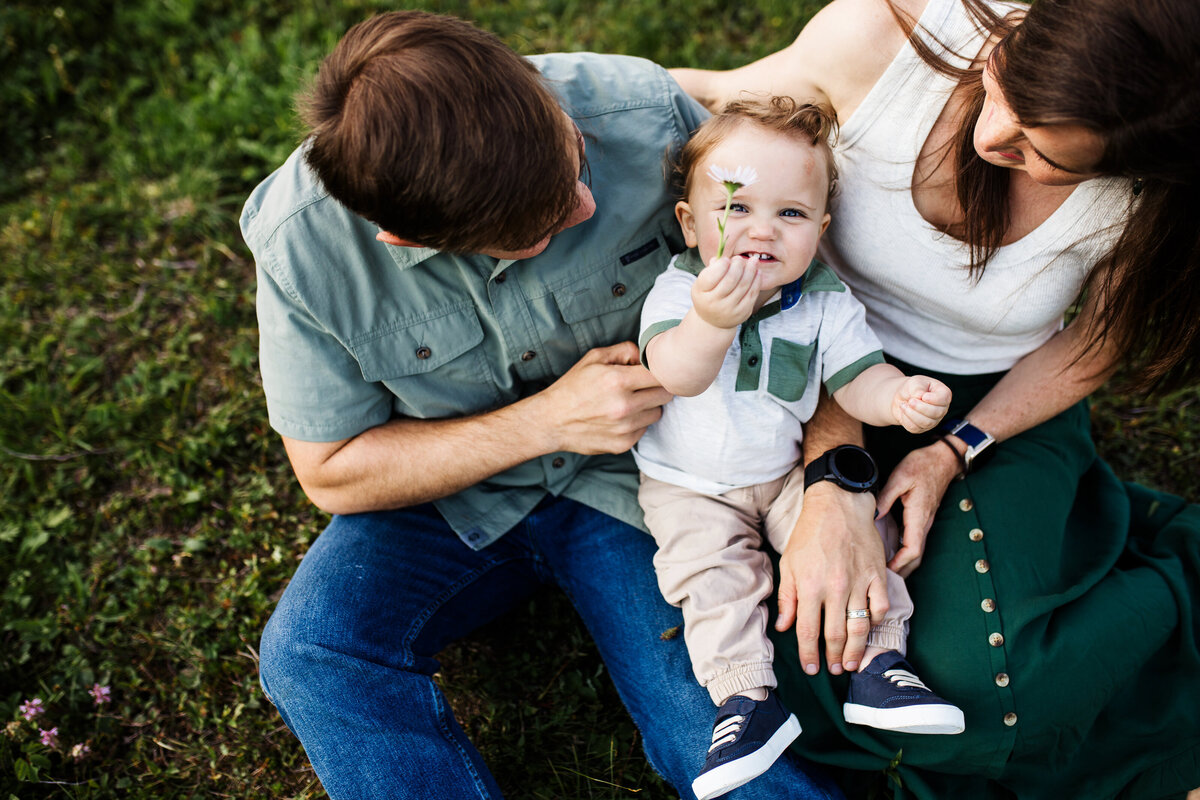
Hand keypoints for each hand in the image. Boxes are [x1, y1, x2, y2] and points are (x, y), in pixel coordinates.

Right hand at [538, 342, 673, 454]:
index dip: (660, 371)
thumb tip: (646, 357)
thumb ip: (625, 350)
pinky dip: (637, 423)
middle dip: (657, 388)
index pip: (661, 375)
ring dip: (648, 407)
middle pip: (665, 395)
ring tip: (629, 402)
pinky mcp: (623, 444)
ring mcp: (625, 427)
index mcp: (618, 380)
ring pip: (657, 413)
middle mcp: (624, 405)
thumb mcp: (594, 357)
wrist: (551, 421)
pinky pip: (644, 429)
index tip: (652, 372)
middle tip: (643, 387)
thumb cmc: (573, 387)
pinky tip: (620, 418)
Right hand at [691, 254, 760, 329]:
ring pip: (744, 285)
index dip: (721, 265)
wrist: (713, 321)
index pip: (712, 276)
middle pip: (730, 279)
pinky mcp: (742, 313)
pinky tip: (757, 272)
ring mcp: (729, 309)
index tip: (726, 259)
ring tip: (753, 261)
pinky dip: (756, 281)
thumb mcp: (703, 283)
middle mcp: (714, 303)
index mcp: (701, 292)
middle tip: (740, 259)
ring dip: (750, 270)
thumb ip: (712, 269)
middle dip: (738, 265)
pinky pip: (752, 294)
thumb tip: (722, 256)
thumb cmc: (708, 295)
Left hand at [775, 481, 889, 674]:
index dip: (809, 654)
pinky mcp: (877, 575)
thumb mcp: (789, 563)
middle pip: (836, 634)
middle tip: (835, 670)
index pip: (808, 631)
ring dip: (856, 650)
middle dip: (834, 657)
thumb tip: (784, 626)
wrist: (838, 505)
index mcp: (810, 586)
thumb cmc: (809, 533)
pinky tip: (869, 630)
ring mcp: (859, 582)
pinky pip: (880, 607)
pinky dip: (876, 622)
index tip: (811, 668)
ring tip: (853, 663)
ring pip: (860, 626)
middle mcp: (835, 588)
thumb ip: (787, 597)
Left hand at [875, 441, 959, 576]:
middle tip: (882, 580)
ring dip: (904, 564)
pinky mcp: (923, 518)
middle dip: (901, 571)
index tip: (885, 571)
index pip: (912, 549)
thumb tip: (874, 516)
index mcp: (918, 516)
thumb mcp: (900, 477)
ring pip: (916, 551)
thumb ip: (886, 498)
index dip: (900, 564)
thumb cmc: (922, 465)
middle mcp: (924, 523)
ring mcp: (925, 521)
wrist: (942, 459)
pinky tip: (891, 554)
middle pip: (916, 557)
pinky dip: (905, 553)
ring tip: (885, 572)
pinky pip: (915, 541)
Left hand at [891, 375, 951, 432]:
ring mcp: (933, 421)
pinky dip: (906, 419)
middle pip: (936, 413)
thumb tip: (920, 397)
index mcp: (943, 394)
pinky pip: (915, 428)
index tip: (923, 396)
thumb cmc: (912, 388)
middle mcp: (941, 409)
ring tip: (904, 404)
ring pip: (926, 423)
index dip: (934, 399)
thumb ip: (918, 388)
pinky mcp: (922, 428)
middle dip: (920, 407)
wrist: (902, 397)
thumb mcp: (915, 382)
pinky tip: (904, 411)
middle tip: (910, 400)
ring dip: (912, 414)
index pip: (944, 399)